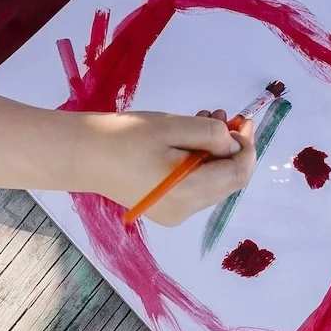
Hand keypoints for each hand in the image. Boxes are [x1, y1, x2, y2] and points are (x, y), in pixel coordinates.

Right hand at [79, 109, 255, 225]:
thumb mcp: (173, 126)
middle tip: (223, 116)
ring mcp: (175, 214)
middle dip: (232, 148)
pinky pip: (197, 186)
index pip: (238, 175)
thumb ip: (210, 134)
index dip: (247, 147)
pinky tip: (189, 141)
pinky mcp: (166, 209)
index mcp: (187, 193)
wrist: (83, 155)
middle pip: (228, 181)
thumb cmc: (124, 137)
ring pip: (214, 183)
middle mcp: (185, 211)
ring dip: (216, 152)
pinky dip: (201, 163)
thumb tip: (233, 144)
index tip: (243, 122)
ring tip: (204, 120)